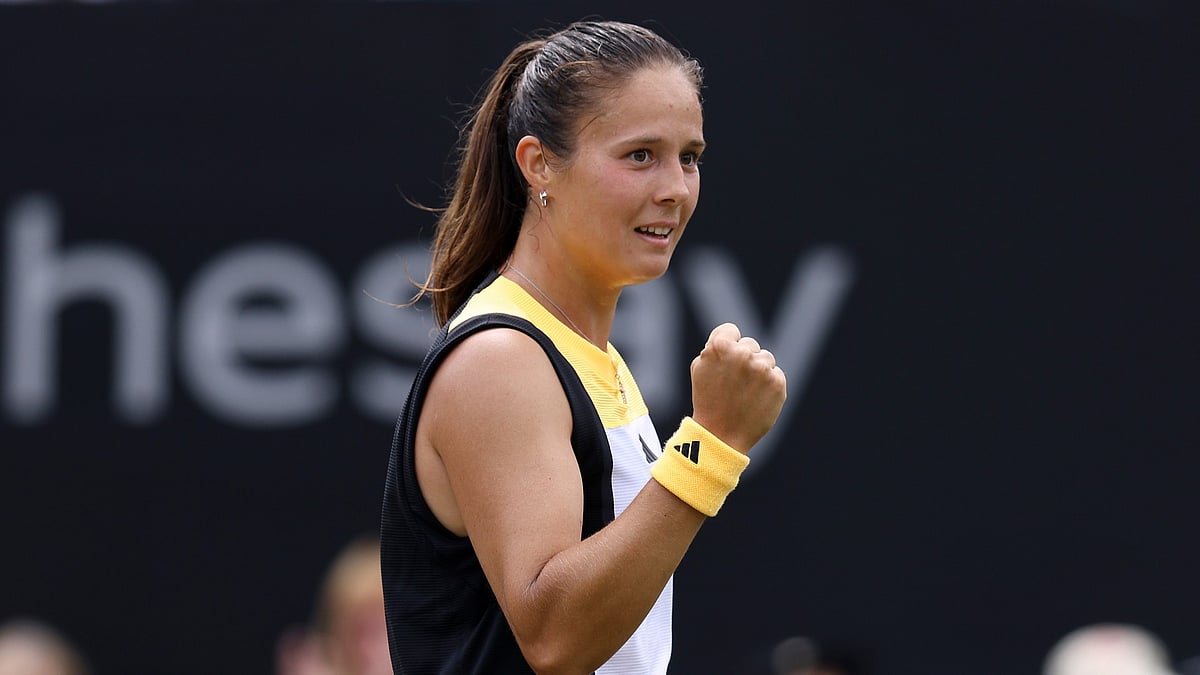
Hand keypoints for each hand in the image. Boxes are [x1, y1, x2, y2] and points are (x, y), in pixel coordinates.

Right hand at [689, 323, 786, 453]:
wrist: (721, 435)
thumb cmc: (708, 400)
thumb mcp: (699, 368)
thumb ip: (715, 347)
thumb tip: (733, 339)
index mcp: (720, 346)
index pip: (731, 330)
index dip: (726, 345)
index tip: (724, 361)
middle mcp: (742, 354)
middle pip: (750, 344)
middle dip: (743, 359)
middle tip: (734, 382)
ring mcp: (762, 368)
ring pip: (766, 358)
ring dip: (758, 371)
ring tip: (745, 392)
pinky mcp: (778, 382)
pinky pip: (776, 374)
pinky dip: (769, 385)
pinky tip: (756, 399)